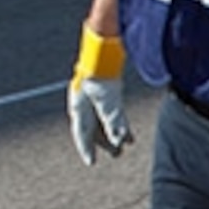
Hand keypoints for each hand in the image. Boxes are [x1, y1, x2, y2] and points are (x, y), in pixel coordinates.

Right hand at [69, 27, 130, 164]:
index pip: (81, 133)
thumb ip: (113, 120)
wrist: (104, 45)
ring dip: (114, 132)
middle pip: (93, 128)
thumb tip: (119, 141)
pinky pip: (110, 110)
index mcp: (79, 105)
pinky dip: (119, 120)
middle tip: (117, 154)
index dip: (86, 149)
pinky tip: (129, 129)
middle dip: (105, 142)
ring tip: (128, 143)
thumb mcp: (108, 100)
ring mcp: (93, 95)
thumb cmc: (102, 70)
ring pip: (102, 120)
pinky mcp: (104, 88)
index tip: (92, 163)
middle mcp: (83, 102)